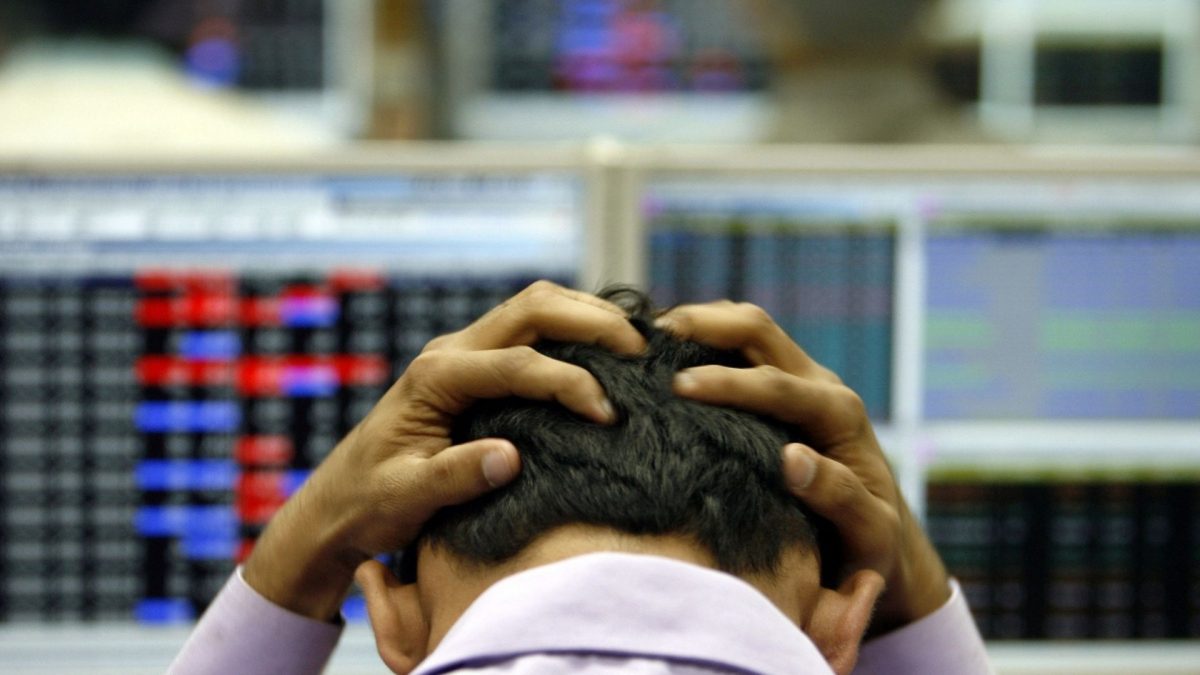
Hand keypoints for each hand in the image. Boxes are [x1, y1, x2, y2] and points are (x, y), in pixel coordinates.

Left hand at [243, 281, 645, 618]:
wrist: (338, 501)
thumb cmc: (369, 502)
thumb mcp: (406, 497)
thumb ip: (453, 476)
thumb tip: (510, 457)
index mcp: (435, 377)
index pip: (517, 363)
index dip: (568, 383)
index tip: (607, 416)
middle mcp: (450, 351)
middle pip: (533, 307)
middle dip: (592, 321)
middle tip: (642, 350)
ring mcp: (463, 352)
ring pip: (536, 307)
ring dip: (588, 316)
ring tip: (635, 344)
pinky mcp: (475, 364)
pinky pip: (532, 329)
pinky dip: (573, 329)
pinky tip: (605, 352)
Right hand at [657, 301, 948, 634]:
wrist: (881, 537)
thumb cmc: (870, 543)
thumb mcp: (868, 532)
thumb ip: (839, 496)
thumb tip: (792, 458)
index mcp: (839, 415)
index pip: (776, 385)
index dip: (726, 382)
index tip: (678, 387)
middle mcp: (821, 385)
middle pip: (758, 330)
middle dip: (704, 326)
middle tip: (648, 338)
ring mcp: (801, 380)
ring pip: (746, 330)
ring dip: (699, 325)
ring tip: (646, 338)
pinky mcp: (783, 386)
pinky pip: (739, 348)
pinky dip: (702, 340)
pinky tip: (663, 355)